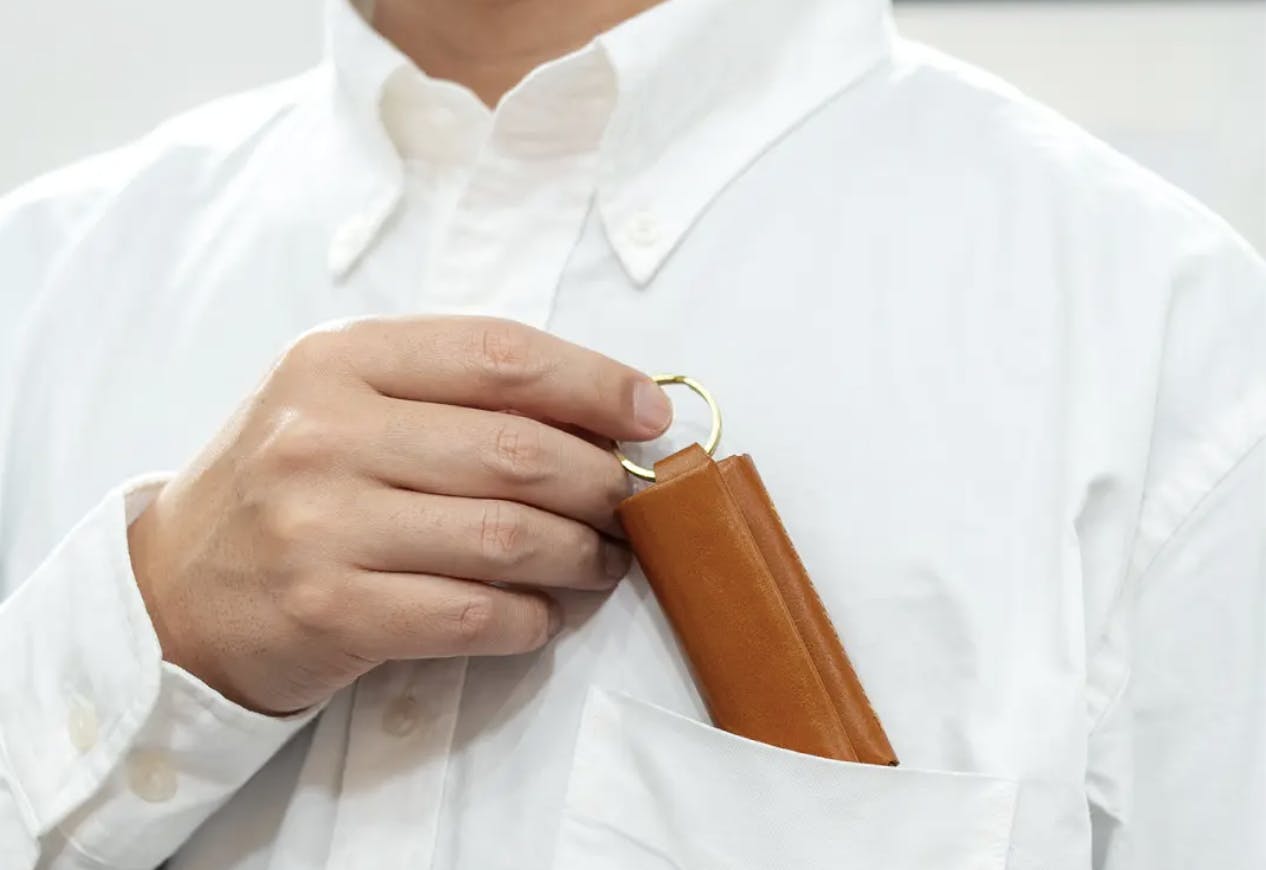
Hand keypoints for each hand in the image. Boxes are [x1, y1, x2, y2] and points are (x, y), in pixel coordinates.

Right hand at [127, 316, 670, 713]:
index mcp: (337, 360)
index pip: (499, 355)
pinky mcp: (330, 612)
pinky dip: (530, 618)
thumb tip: (596, 411)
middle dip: (602, 481)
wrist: (172, 590)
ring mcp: (322, 525)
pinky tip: (542, 614)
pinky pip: (473, 615)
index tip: (650, 412)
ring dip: (582, 555)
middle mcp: (325, 433)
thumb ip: (447, 392)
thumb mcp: (338, 401)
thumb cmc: (282, 485)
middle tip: (631, 502)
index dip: (594, 381)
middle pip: (518, 451)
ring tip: (603, 561)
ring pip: (508, 536)